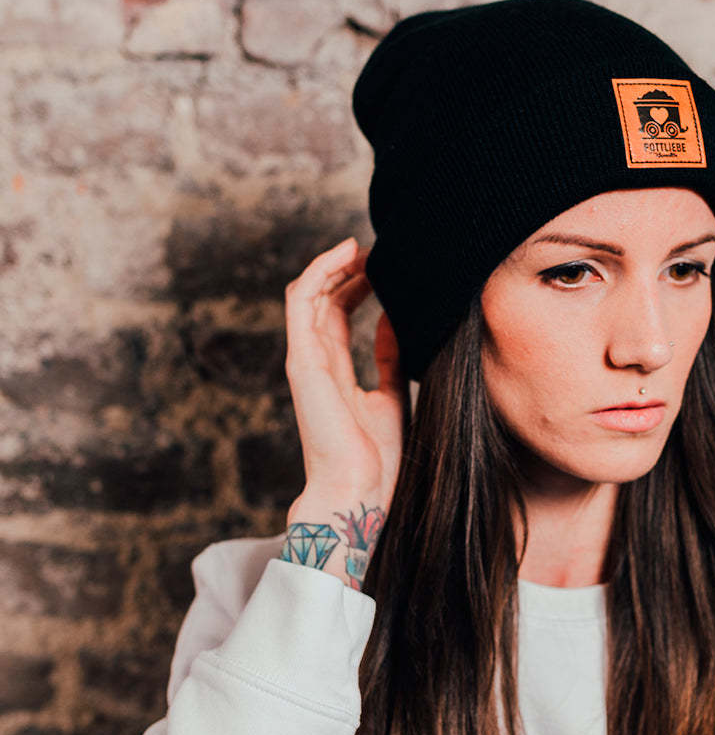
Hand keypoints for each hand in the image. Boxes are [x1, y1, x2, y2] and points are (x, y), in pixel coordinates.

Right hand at [283, 237, 406, 520]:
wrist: (360, 490)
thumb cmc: (376, 457)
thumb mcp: (392, 395)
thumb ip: (389, 358)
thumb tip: (392, 320)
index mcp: (333, 371)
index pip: (336, 313)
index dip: (357, 284)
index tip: (384, 266)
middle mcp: (314, 362)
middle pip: (322, 298)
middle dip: (347, 268)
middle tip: (378, 248)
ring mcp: (305, 360)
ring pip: (307, 294)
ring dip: (332, 264)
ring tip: (362, 245)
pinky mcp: (302, 361)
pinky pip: (301, 303)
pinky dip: (319, 272)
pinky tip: (346, 255)